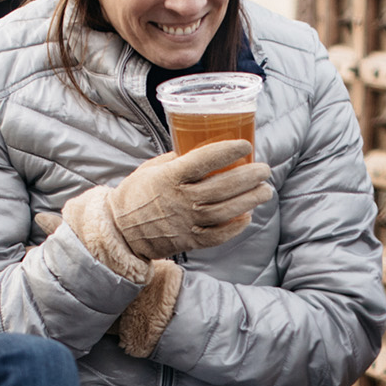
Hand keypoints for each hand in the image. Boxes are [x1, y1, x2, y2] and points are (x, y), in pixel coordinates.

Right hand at [109, 143, 270, 256]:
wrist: (121, 231)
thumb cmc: (136, 194)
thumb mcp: (152, 169)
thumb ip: (177, 160)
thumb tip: (201, 148)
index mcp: (170, 177)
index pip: (204, 160)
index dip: (228, 151)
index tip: (245, 144)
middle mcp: (181, 200)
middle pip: (222, 187)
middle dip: (248, 177)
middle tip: (264, 170)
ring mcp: (186, 222)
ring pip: (226, 211)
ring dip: (249, 200)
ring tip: (264, 191)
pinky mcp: (190, 241)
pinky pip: (218, 235)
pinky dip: (235, 227)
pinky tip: (246, 217)